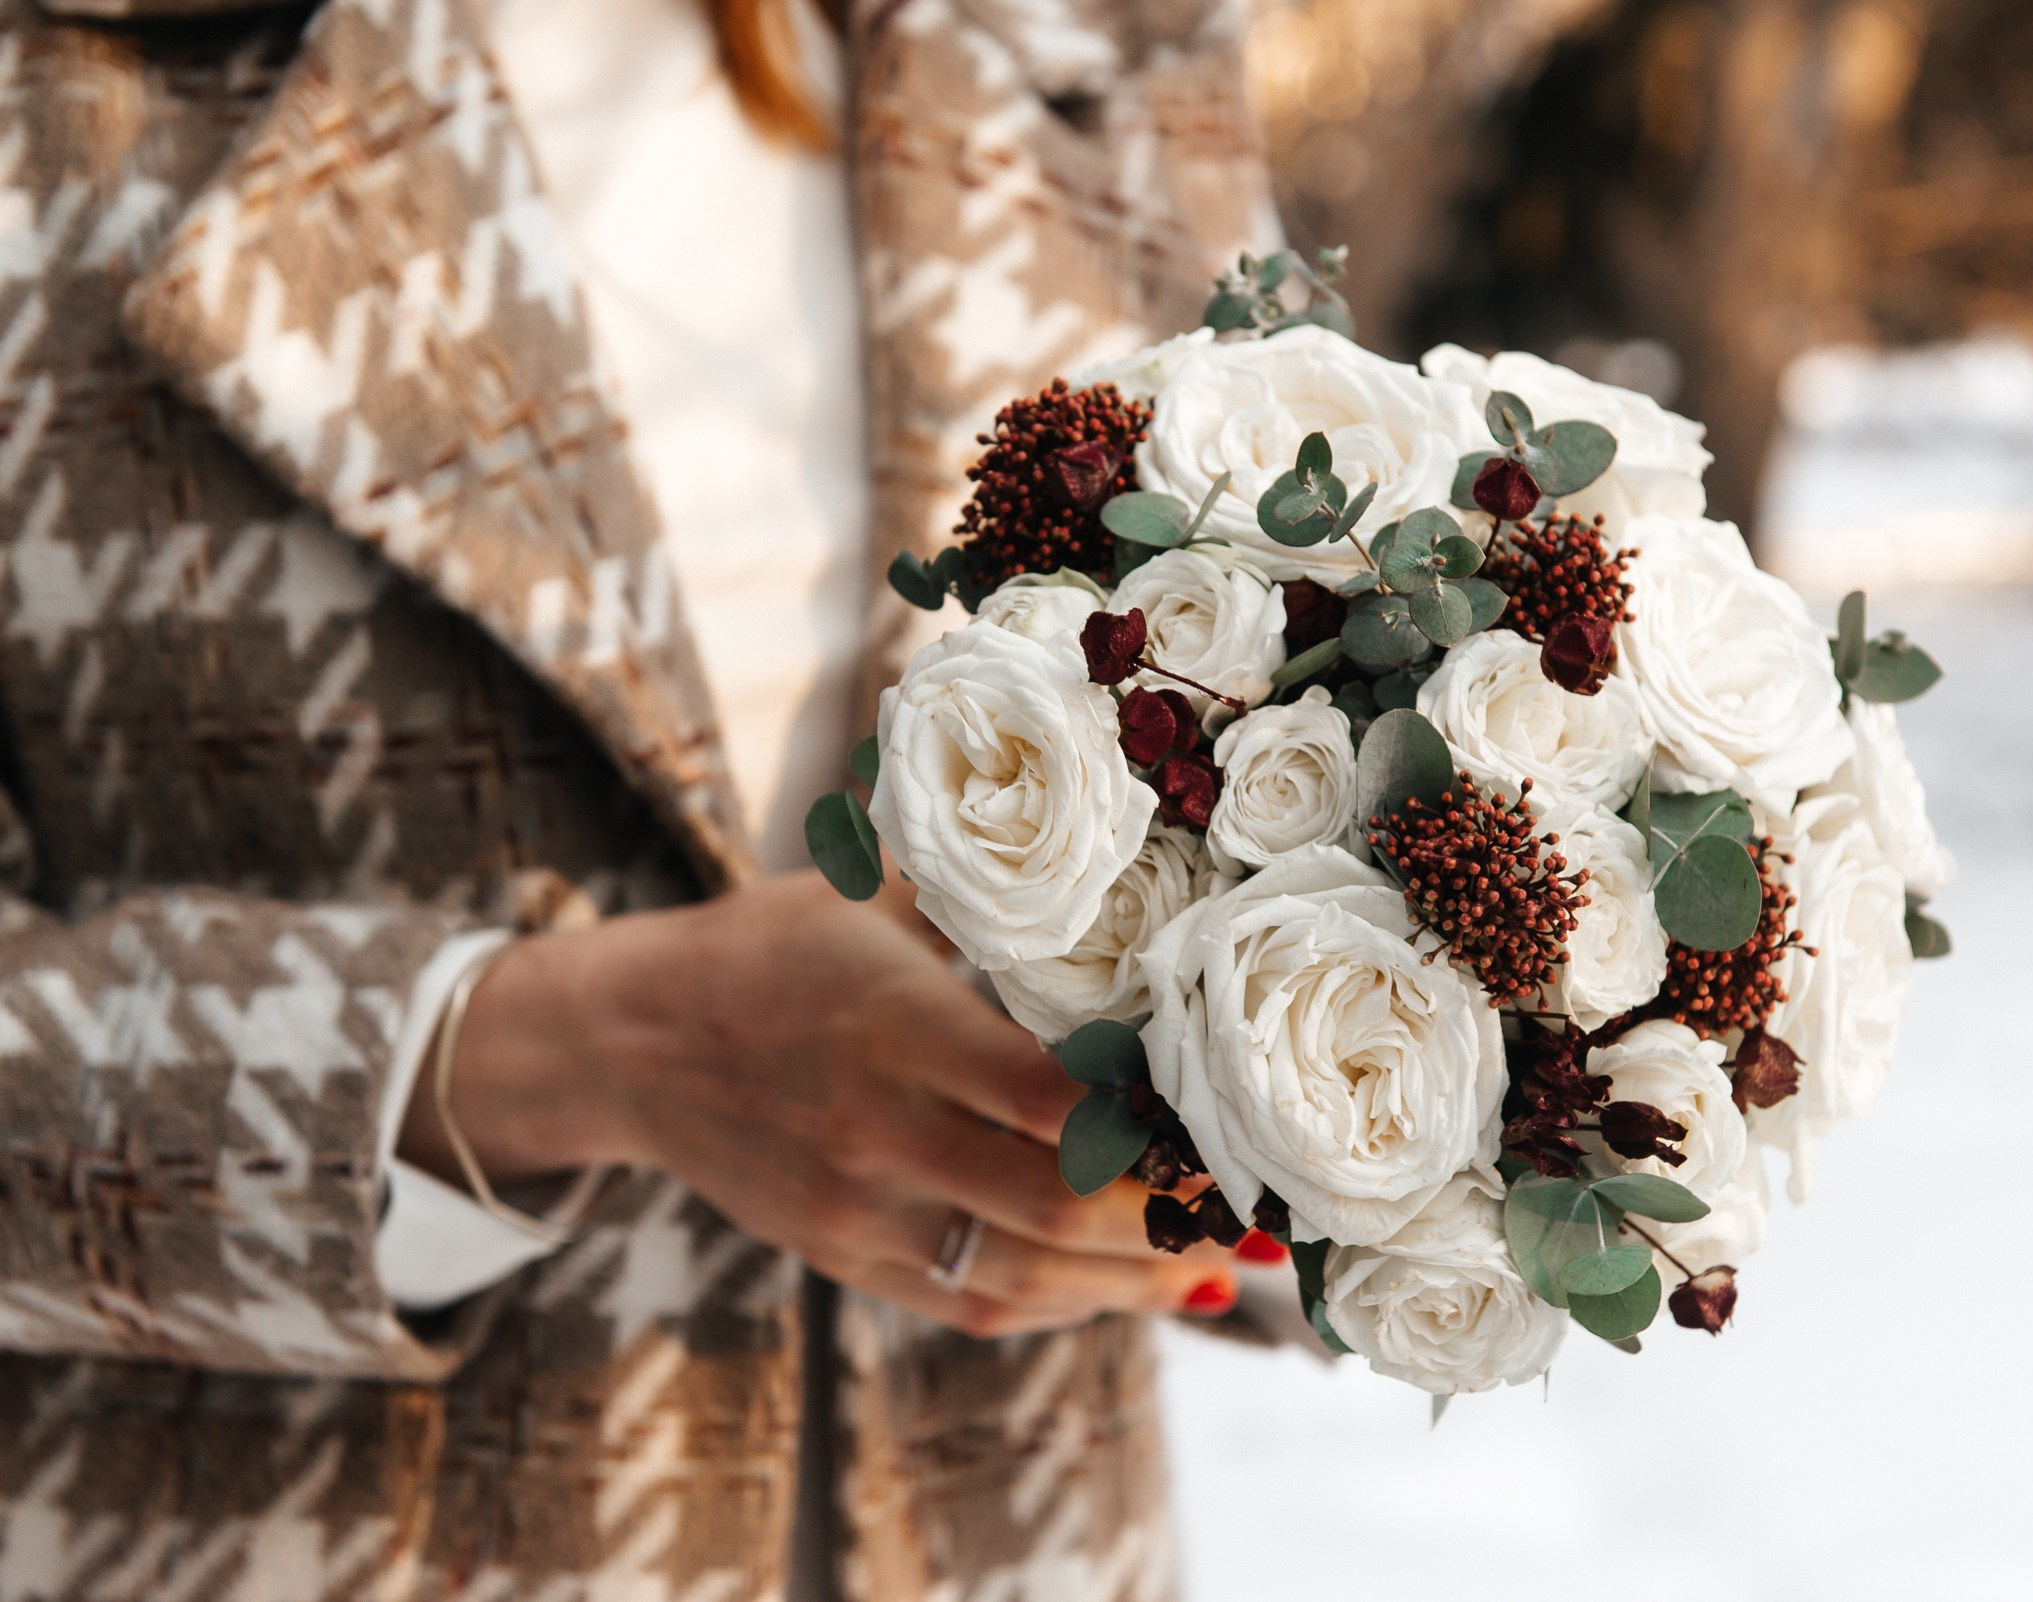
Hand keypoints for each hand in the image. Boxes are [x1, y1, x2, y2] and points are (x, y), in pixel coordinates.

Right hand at [397, 873, 1235, 1336]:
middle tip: (1262, 1214)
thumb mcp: (866, 890)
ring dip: (1133, 1282)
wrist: (625, 1042)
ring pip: (1023, 1273)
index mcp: (897, 1024)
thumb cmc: (769, 948)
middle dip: (1172, 1220)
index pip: (1049, 1098)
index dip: (1151, 1127)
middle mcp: (879, 1127)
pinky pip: (969, 1300)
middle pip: (1055, 1206)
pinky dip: (1060, 1305)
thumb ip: (983, 891)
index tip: (1231, 1123)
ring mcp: (858, 1208)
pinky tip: (1125, 1287)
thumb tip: (1108, 840)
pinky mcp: (843, 1256)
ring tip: (1220, 1265)